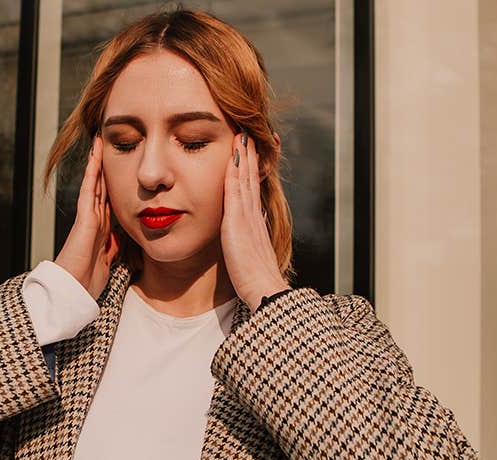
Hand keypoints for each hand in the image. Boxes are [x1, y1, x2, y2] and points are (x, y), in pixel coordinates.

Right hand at [55, 136, 119, 299]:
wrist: (72, 291)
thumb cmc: (86, 281)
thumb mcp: (108, 261)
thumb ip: (112, 247)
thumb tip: (120, 236)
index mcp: (99, 230)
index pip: (107, 201)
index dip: (111, 185)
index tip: (117, 170)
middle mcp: (92, 220)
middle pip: (100, 187)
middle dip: (103, 168)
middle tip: (106, 146)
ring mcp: (87, 217)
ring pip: (94, 184)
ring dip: (97, 164)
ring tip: (99, 143)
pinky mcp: (84, 218)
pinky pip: (89, 190)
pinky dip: (92, 173)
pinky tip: (95, 157)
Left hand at [221, 131, 289, 311]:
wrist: (264, 288)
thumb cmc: (255, 278)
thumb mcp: (252, 253)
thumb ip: (250, 239)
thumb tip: (251, 229)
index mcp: (255, 221)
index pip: (252, 188)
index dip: (252, 169)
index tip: (250, 152)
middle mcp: (253, 214)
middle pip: (251, 177)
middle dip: (250, 155)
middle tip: (249, 134)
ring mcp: (247, 215)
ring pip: (245, 178)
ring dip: (244, 155)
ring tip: (243, 135)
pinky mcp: (238, 221)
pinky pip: (235, 189)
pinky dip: (235, 170)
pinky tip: (233, 155)